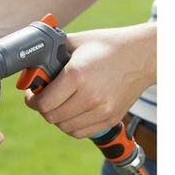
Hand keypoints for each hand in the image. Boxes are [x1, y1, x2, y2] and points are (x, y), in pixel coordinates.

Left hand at [25, 23, 155, 138]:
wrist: (143, 55)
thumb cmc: (109, 46)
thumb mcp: (77, 42)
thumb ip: (52, 51)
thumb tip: (32, 60)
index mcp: (77, 75)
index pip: (43, 103)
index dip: (32, 100)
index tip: (31, 95)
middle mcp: (90, 96)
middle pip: (52, 117)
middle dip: (42, 108)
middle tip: (43, 98)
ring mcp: (102, 111)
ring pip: (65, 128)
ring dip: (57, 118)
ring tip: (59, 105)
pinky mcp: (111, 119)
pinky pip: (80, 133)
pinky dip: (71, 126)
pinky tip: (72, 112)